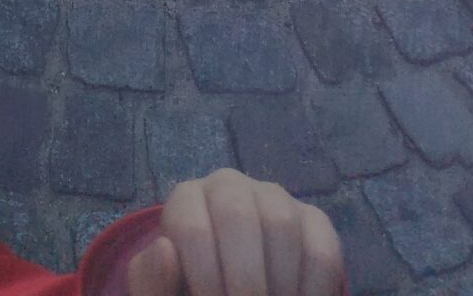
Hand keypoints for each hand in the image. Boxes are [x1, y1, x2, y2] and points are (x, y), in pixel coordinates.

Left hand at [128, 170, 344, 295]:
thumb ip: (151, 281)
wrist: (226, 290)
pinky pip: (321, 248)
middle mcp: (229, 186)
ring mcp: (275, 198)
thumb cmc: (189, 291)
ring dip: (277, 282)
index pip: (191, 227)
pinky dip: (312, 290)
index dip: (204, 277)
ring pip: (282, 224)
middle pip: (237, 214)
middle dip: (244, 276)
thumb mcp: (163, 292)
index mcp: (186, 201)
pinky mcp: (313, 220)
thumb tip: (165, 250)